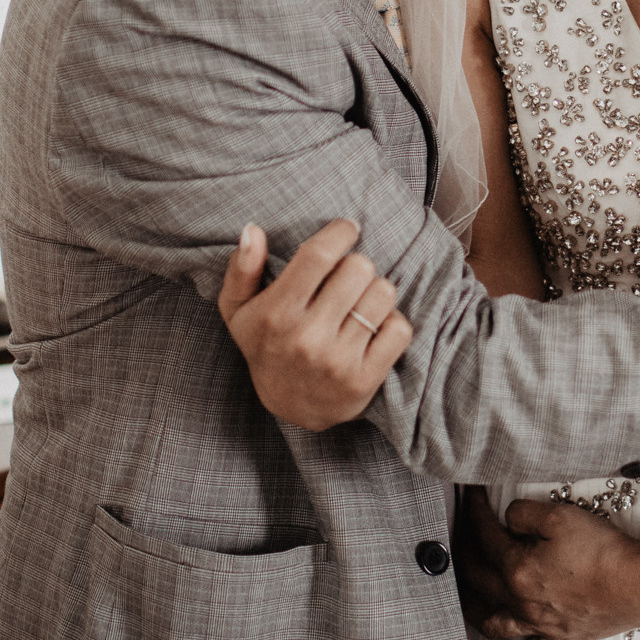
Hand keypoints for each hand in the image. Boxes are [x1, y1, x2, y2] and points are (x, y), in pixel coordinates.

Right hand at [216, 219, 412, 428]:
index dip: (340, 233)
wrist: (289, 409)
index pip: (318, 255)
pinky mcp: (365, 379)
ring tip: (360, 304)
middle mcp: (307, 338)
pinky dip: (392, 322)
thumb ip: (242, 270)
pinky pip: (399, 329)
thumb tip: (253, 230)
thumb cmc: (266, 346)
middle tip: (348, 278)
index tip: (347, 229)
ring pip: (383, 294)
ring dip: (375, 292)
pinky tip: (374, 328)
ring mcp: (338, 361)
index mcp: (276, 314)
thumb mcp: (239, 311)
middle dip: (356, 265)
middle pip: (358, 268)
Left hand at [458, 487, 639, 639]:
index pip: (485, 536)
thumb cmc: (602, 551)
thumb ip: (524, 513)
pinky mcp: (556, 639)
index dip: (474, 511)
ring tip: (461, 594)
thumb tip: (508, 519)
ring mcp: (537, 623)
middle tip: (459, 535)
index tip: (469, 495)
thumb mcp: (560, 516)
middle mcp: (520, 600)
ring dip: (470, 606)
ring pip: (490, 620)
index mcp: (517, 568)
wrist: (638, 584)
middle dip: (463, 552)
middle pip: (477, 577)